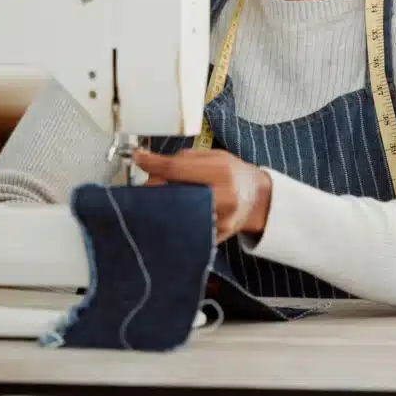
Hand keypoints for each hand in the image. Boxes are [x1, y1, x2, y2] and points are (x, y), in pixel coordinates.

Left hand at [131, 148, 271, 241]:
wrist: (257, 199)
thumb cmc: (235, 174)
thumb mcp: (216, 156)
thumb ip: (186, 159)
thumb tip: (153, 164)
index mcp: (223, 173)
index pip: (177, 169)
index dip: (153, 163)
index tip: (138, 157)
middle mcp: (223, 198)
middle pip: (173, 195)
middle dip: (155, 188)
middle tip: (150, 182)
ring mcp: (219, 222)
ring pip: (176, 215)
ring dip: (161, 207)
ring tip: (160, 198)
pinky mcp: (215, 239)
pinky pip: (185, 229)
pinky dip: (173, 221)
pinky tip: (172, 213)